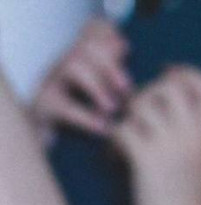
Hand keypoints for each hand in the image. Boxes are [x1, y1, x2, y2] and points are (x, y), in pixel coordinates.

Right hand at [32, 19, 130, 137]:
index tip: (127, 51)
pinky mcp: (44, 107)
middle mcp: (63, 67)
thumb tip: (124, 45)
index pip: (90, 33)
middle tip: (127, 88)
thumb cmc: (81, 119)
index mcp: (78, 61)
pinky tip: (103, 128)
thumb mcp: (99, 94)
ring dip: (97, 86)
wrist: (49, 146)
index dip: (108, 36)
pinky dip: (85, 117)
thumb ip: (110, 72)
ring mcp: (51, 84)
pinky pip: (63, 105)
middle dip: (109, 64)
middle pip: (85, 47)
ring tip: (112, 109)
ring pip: (73, 67)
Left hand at [113, 66, 200, 204]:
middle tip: (140, 118)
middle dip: (148, 94)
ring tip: (127, 142)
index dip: (185, 73)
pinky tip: (117, 160)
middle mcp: (196, 134)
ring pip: (141, 103)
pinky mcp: (147, 158)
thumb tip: (167, 112)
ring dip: (128, 118)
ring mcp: (172, 144)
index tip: (169, 80)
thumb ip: (195, 137)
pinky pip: (121, 128)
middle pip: (169, 84)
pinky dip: (114, 142)